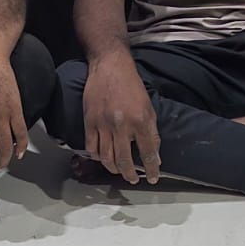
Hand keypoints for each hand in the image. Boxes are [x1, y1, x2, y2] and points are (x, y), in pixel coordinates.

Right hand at [82, 52, 159, 183]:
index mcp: (140, 120)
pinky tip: (103, 158)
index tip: (152, 178)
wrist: (110, 67)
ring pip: (106, 157)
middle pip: (124, 160)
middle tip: (133, 179)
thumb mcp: (149, 108)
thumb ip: (152, 133)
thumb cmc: (131, 86)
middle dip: (130, 174)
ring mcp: (103, 124)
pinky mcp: (89, 121)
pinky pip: (91, 147)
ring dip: (114, 169)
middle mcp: (121, 124)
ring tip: (119, 171)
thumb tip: (155, 156)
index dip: (151, 169)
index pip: (148, 152)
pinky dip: (97, 157)